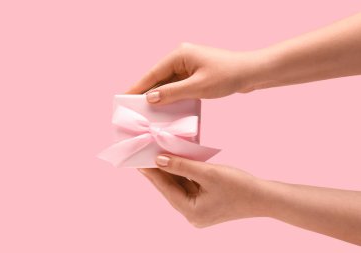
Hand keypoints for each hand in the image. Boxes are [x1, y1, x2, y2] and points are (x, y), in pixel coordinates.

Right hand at [126, 43, 269, 104]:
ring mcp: (189, 66)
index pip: (154, 73)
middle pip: (159, 77)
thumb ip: (173, 93)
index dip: (139, 86)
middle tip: (133, 108)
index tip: (125, 97)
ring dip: (161, 96)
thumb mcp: (198, 87)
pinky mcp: (196, 74)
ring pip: (169, 83)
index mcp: (180, 55)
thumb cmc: (227, 76)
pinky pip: (179, 86)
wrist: (252, 73)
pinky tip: (166, 109)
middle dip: (148, 93)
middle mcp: (182, 58)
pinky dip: (173, 96)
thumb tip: (151, 98)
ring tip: (146, 111)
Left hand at [138, 154, 266, 226]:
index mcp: (191, 211)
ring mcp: (199, 209)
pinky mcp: (205, 203)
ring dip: (171, 171)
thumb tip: (159, 160)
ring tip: (157, 155)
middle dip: (160, 171)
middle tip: (144, 155)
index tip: (137, 161)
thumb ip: (182, 166)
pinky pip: (189, 186)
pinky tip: (176, 162)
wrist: (264, 197)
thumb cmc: (239, 186)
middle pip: (171, 188)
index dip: (151, 174)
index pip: (166, 189)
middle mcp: (192, 214)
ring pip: (180, 186)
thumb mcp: (208, 173)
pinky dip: (183, 174)